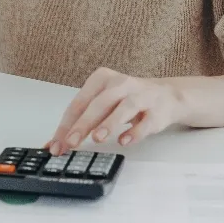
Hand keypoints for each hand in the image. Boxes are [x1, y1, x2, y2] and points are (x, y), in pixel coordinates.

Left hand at [48, 67, 183, 154]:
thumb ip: (84, 120)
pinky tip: (124, 140)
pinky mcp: (158, 111)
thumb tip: (60, 142)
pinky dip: (135, 132)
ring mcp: (141, 96)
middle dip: (83, 124)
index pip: (79, 102)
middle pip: (99, 104)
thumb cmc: (127, 100)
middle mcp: (121, 84)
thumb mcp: (104, 103)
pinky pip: (146, 122)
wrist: (167, 96)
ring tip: (97, 138)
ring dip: (109, 124)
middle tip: (70, 142)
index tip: (56, 144)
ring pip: (123, 108)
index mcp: (102, 79)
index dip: (66, 124)